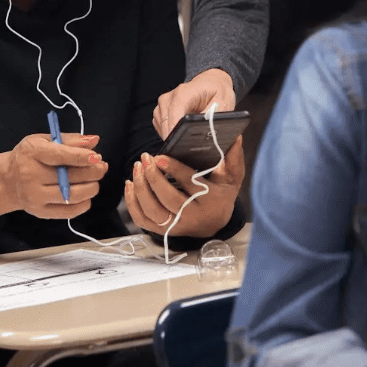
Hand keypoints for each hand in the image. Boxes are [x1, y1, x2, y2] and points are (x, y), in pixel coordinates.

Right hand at [0, 133, 106, 220]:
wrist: (8, 180)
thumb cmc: (29, 157)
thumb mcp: (44, 140)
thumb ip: (70, 140)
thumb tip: (94, 141)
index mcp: (32, 152)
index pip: (59, 155)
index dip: (81, 157)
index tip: (97, 157)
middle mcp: (30, 175)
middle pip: (69, 176)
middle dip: (92, 172)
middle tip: (101, 167)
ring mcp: (35, 196)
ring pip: (72, 195)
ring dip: (91, 188)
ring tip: (94, 180)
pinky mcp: (40, 212)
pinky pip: (69, 211)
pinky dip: (84, 203)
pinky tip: (85, 194)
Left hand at [124, 138, 243, 237]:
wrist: (215, 222)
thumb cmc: (221, 194)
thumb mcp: (233, 177)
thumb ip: (234, 157)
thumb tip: (235, 136)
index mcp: (210, 201)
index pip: (190, 184)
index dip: (173, 170)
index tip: (160, 157)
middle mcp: (192, 216)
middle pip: (168, 198)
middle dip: (153, 177)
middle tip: (145, 158)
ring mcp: (176, 225)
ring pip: (152, 210)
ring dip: (140, 188)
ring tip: (137, 168)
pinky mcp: (163, 230)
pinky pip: (142, 220)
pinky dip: (132, 203)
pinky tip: (130, 184)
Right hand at [153, 68, 235, 139]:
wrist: (210, 82)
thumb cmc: (216, 91)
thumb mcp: (222, 102)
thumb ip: (213, 117)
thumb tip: (206, 132)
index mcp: (184, 92)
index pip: (175, 112)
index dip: (176, 129)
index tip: (181, 143)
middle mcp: (170, 97)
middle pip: (166, 123)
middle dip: (176, 137)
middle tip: (189, 147)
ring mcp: (163, 104)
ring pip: (161, 127)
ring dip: (172, 135)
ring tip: (188, 138)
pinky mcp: (160, 111)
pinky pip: (160, 127)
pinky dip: (170, 132)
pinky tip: (182, 133)